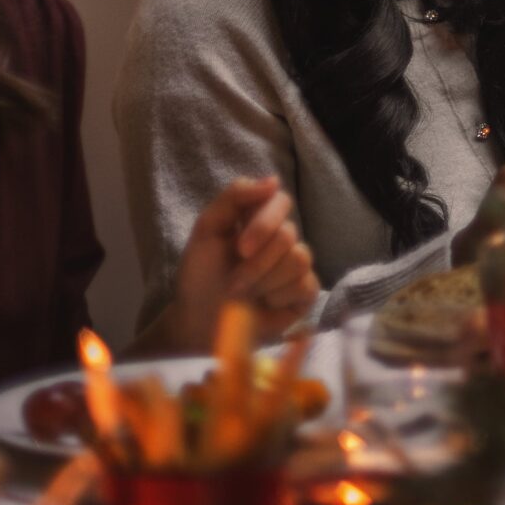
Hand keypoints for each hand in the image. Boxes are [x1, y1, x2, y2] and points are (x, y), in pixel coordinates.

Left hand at [156, 177, 316, 349]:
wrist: (198, 323)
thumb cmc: (200, 277)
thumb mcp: (206, 231)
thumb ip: (234, 197)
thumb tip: (273, 180)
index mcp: (258, 218)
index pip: (280, 201)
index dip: (264, 223)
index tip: (241, 249)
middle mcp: (281, 238)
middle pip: (288, 234)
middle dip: (256, 263)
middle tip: (233, 282)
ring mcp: (295, 264)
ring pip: (299, 259)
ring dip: (264, 281)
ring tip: (243, 295)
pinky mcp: (304, 291)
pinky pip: (306, 283)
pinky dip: (279, 296)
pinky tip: (264, 304)